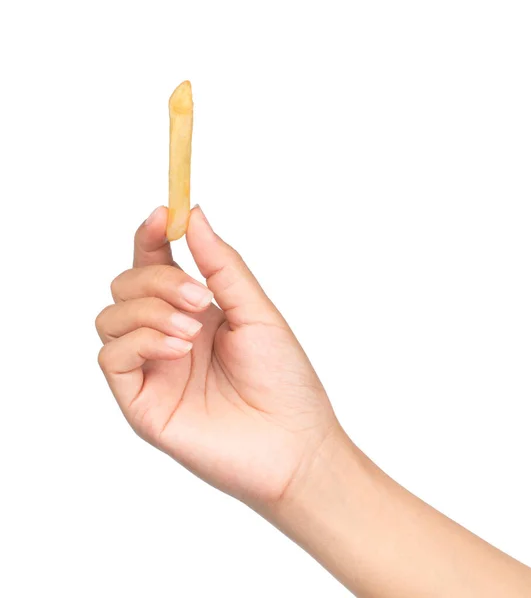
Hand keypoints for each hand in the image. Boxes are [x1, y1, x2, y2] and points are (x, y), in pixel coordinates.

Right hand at [96, 206, 338, 506]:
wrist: (294, 444)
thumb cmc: (283, 380)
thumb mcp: (255, 311)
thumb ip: (222, 265)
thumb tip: (193, 214)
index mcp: (194, 312)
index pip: (155, 263)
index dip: (151, 235)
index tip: (163, 213)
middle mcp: (166, 336)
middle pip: (126, 284)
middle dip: (157, 278)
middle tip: (200, 297)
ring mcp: (151, 369)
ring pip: (110, 316)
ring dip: (149, 310)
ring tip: (193, 330)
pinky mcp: (140, 401)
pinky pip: (111, 357)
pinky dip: (139, 341)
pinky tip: (177, 350)